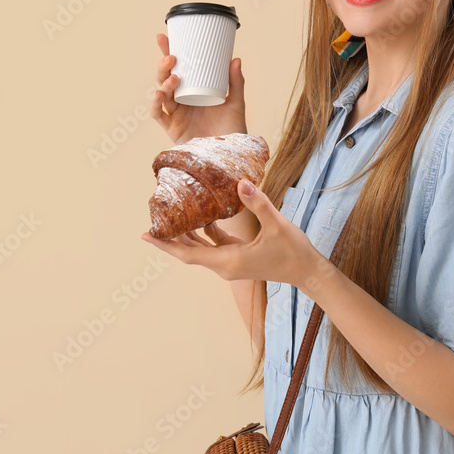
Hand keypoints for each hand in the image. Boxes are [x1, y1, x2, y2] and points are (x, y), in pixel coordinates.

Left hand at [140, 179, 336, 289]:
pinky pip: (215, 245)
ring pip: (202, 248)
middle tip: (153, 220)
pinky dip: (206, 232)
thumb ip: (257, 203)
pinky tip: (204, 214)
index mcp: (229, 261)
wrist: (308, 271)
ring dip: (187, 233)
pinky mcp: (239, 257)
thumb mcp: (276, 225)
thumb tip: (240, 182)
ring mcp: (231, 263)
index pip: (188, 253)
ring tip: (172, 215)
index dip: (165, 245)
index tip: (145, 236)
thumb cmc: (293, 251)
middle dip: (171, 238)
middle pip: (189, 251)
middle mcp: (225, 265)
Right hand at [149, 33, 248, 144]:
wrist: (232, 156)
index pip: (179, 69)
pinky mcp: (173, 130)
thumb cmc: (234, 131)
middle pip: (166, 79)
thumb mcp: (236, 103)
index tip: (165, 36)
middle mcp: (182, 101)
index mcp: (194, 91)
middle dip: (164, 66)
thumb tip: (235, 59)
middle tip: (171, 56)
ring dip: (164, 83)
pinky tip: (160, 95)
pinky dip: (156, 104)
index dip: (169, 52)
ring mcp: (176, 115)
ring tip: (175, 77)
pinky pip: (159, 115)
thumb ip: (236, 83)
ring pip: (161, 94)